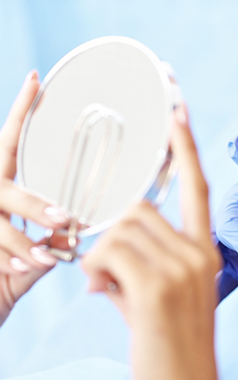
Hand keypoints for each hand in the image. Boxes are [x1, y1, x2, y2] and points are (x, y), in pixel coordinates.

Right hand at [0, 71, 71, 325]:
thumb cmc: (0, 285)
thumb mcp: (25, 263)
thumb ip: (46, 246)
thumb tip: (74, 238)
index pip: (8, 146)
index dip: (20, 114)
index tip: (36, 81)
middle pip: (4, 185)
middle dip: (35, 206)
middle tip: (66, 221)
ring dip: (23, 241)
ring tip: (48, 258)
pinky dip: (10, 259)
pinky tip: (28, 267)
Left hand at [82, 105, 220, 379]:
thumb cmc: (170, 346)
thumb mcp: (164, 298)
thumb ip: (140, 262)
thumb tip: (103, 246)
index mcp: (204, 253)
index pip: (196, 187)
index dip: (184, 147)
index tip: (176, 108)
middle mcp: (198, 254)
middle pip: (138, 208)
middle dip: (112, 233)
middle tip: (106, 274)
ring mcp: (182, 267)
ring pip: (119, 228)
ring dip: (101, 256)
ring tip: (108, 290)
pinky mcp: (157, 285)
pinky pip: (108, 251)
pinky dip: (94, 270)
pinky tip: (104, 294)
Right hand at [215, 136, 237, 299]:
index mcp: (233, 207)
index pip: (231, 225)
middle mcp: (226, 229)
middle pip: (213, 250)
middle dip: (217, 272)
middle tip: (225, 293)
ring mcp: (228, 250)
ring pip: (211, 270)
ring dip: (211, 288)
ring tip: (205, 311)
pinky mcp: (234, 267)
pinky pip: (222, 283)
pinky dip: (215, 297)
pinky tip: (207, 318)